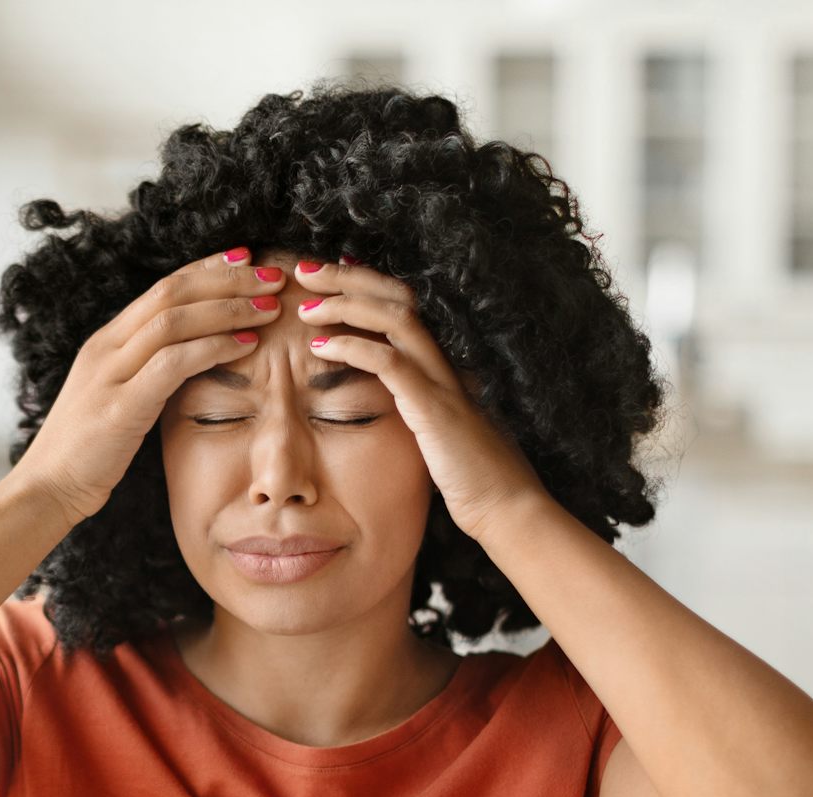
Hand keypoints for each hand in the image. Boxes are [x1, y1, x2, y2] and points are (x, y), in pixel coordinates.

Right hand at [13, 246, 287, 526]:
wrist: (47, 489)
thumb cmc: (89, 452)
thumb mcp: (120, 400)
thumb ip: (149, 374)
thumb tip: (196, 358)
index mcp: (106, 342)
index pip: (162, 287)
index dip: (208, 268)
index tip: (247, 259)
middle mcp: (106, 347)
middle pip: (172, 292)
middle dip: (227, 278)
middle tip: (273, 275)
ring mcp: (109, 374)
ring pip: (174, 319)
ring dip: (229, 309)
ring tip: (269, 307)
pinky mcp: (119, 407)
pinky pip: (172, 363)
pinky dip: (213, 348)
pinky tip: (246, 345)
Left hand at [292, 256, 546, 541]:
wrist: (506, 509)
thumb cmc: (471, 479)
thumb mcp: (435, 434)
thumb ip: (414, 411)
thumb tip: (387, 406)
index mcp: (440, 368)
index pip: (402, 307)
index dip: (365, 286)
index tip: (327, 281)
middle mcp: (442, 364)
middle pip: (397, 297)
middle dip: (348, 278)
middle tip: (306, 271)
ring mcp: (440, 382)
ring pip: (393, 318)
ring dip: (345, 304)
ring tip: (306, 305)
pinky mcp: (434, 407)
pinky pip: (389, 362)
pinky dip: (351, 347)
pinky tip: (320, 347)